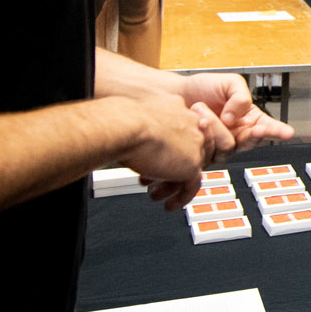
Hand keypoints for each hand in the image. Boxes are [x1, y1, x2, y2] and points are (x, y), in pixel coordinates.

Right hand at [116, 89, 209, 210]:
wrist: (122, 126)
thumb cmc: (117, 119)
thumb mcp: (132, 114)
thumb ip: (138, 122)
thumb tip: (123, 131)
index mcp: (174, 106)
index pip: (182, 127)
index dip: (170, 145)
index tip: (159, 154)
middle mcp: (188, 122)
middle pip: (192, 146)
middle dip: (174, 163)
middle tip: (160, 174)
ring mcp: (193, 143)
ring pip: (192, 166)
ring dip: (175, 183)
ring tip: (158, 193)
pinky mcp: (191, 163)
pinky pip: (192, 185)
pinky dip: (181, 197)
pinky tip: (169, 205)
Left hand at [173, 72, 293, 149]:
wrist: (176, 94)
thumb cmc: (204, 87)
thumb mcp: (230, 83)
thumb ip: (241, 97)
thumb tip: (235, 118)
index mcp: (249, 119)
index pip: (268, 128)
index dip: (278, 131)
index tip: (288, 133)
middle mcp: (238, 135)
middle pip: (252, 142)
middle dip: (255, 135)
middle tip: (256, 129)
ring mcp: (222, 147)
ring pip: (228, 145)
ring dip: (214, 124)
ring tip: (199, 106)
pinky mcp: (206, 155)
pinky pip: (210, 149)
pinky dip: (203, 131)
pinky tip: (196, 120)